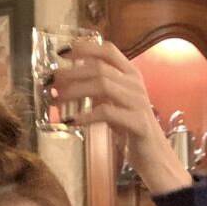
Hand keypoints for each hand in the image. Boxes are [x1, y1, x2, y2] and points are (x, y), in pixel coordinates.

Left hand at [50, 39, 191, 194]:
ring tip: (56, 100)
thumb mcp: (114, 106)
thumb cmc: (132, 131)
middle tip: (51, 82)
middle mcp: (135, 84)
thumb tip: (68, 84)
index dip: (84, 48)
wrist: (155, 158)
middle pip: (99, 67)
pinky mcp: (137, 122)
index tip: (62, 52)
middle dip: (71, 72)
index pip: (108, 51)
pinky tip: (72, 122)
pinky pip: (107, 113)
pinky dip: (86, 116)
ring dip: (75, 91)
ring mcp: (138, 102)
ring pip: (102, 85)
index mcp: (131, 75)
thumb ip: (98, 93)